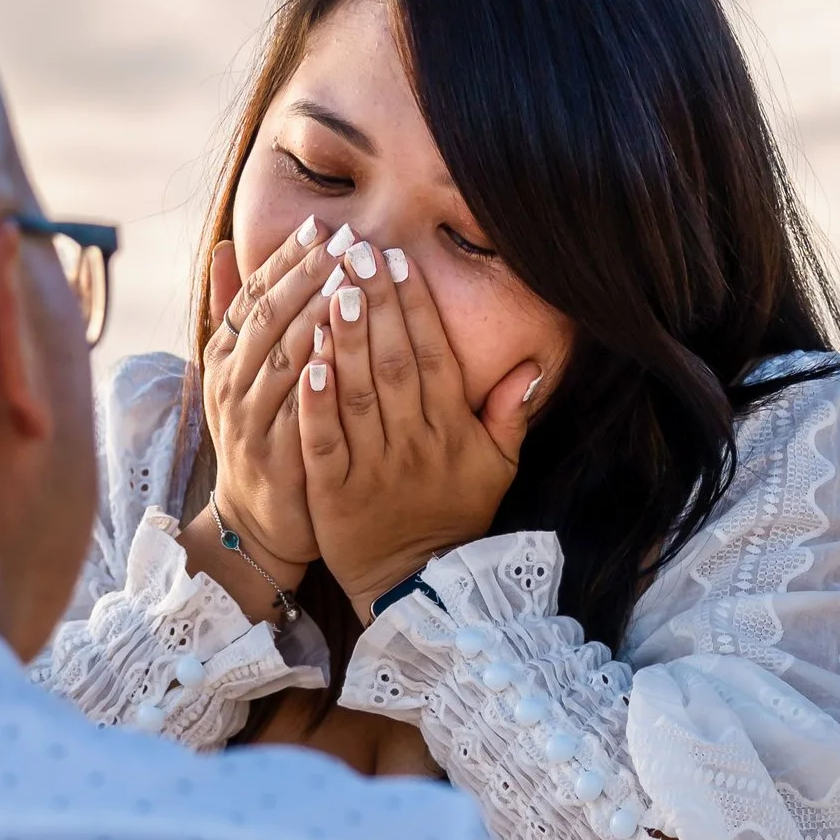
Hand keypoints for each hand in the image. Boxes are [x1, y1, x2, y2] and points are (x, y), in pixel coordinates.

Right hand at [202, 223, 338, 581]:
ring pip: (285, 353)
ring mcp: (252, 419)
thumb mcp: (241, 374)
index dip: (285, 257)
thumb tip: (224, 246)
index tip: (320, 225)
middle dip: (307, 273)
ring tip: (352, 276)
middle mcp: (232, 383)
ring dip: (317, 312)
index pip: (253, 292)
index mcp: (223, 356)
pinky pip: (302, 405)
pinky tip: (346, 344)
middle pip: (269, 315)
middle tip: (345, 239)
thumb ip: (239, 314)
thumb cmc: (263, 436)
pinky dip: (321, 372)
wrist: (260, 522)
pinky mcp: (278, 454)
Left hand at [295, 244, 543, 612]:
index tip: (398, 262)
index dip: (415, 307)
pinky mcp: (334, 493)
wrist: (417, 587)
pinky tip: (308, 360)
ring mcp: (372, 469)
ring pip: (358, 393)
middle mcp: (412, 446)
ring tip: (331, 286)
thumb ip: (509, 417)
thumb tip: (530, 367)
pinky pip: (324, 440)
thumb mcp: (497, 471)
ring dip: (346, 339)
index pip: (433, 356)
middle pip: (394, 363)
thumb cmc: (455, 519)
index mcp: (450, 433)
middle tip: (357, 251)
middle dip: (376, 305)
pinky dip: (317, 401)